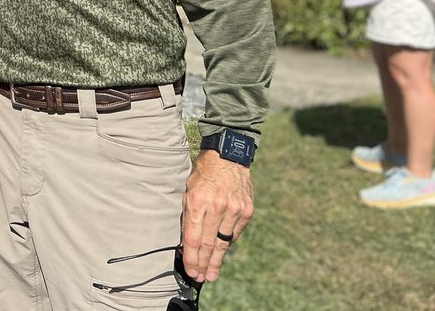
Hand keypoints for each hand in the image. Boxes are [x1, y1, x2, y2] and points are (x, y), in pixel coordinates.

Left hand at [181, 150, 253, 282]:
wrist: (228, 156)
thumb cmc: (203, 173)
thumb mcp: (188, 189)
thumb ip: (189, 214)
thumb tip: (189, 240)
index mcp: (197, 201)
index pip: (193, 237)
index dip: (191, 257)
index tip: (190, 270)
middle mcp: (217, 207)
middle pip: (209, 244)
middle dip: (203, 263)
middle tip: (200, 277)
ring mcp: (233, 210)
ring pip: (224, 242)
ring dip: (217, 260)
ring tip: (212, 273)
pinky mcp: (246, 211)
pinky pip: (235, 233)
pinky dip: (227, 243)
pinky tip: (222, 252)